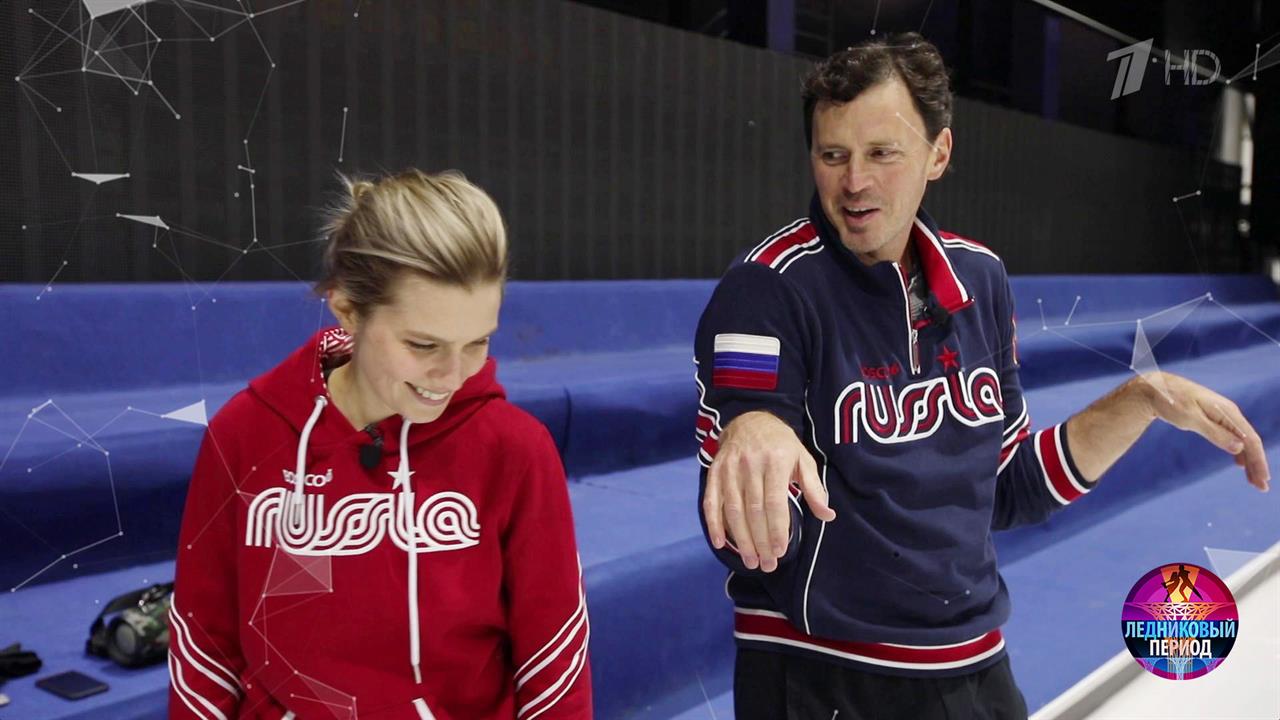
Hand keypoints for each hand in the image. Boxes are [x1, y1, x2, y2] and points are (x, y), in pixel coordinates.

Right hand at [702, 411, 835, 571]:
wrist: (749, 420)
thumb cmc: (781, 445)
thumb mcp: (803, 460)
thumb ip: (814, 488)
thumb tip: (828, 515)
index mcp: (775, 461)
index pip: (774, 501)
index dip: (777, 528)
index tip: (780, 551)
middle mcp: (750, 465)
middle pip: (753, 510)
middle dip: (760, 541)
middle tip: (767, 564)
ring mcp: (729, 469)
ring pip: (733, 510)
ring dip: (741, 539)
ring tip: (751, 561)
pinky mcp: (714, 472)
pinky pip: (711, 501)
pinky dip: (714, 524)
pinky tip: (720, 543)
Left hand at [1139, 372, 1269, 490]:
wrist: (1155, 388)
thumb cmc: (1171, 401)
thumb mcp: (1190, 419)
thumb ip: (1215, 433)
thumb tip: (1240, 447)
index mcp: (1227, 412)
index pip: (1251, 440)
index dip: (1259, 461)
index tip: (1263, 480)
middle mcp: (1229, 413)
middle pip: (1250, 442)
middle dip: (1257, 464)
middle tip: (1262, 487)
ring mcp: (1222, 416)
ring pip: (1241, 441)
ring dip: (1249, 461)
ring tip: (1253, 481)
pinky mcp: (1213, 418)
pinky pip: (1232, 437)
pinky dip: (1237, 452)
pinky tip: (1239, 464)